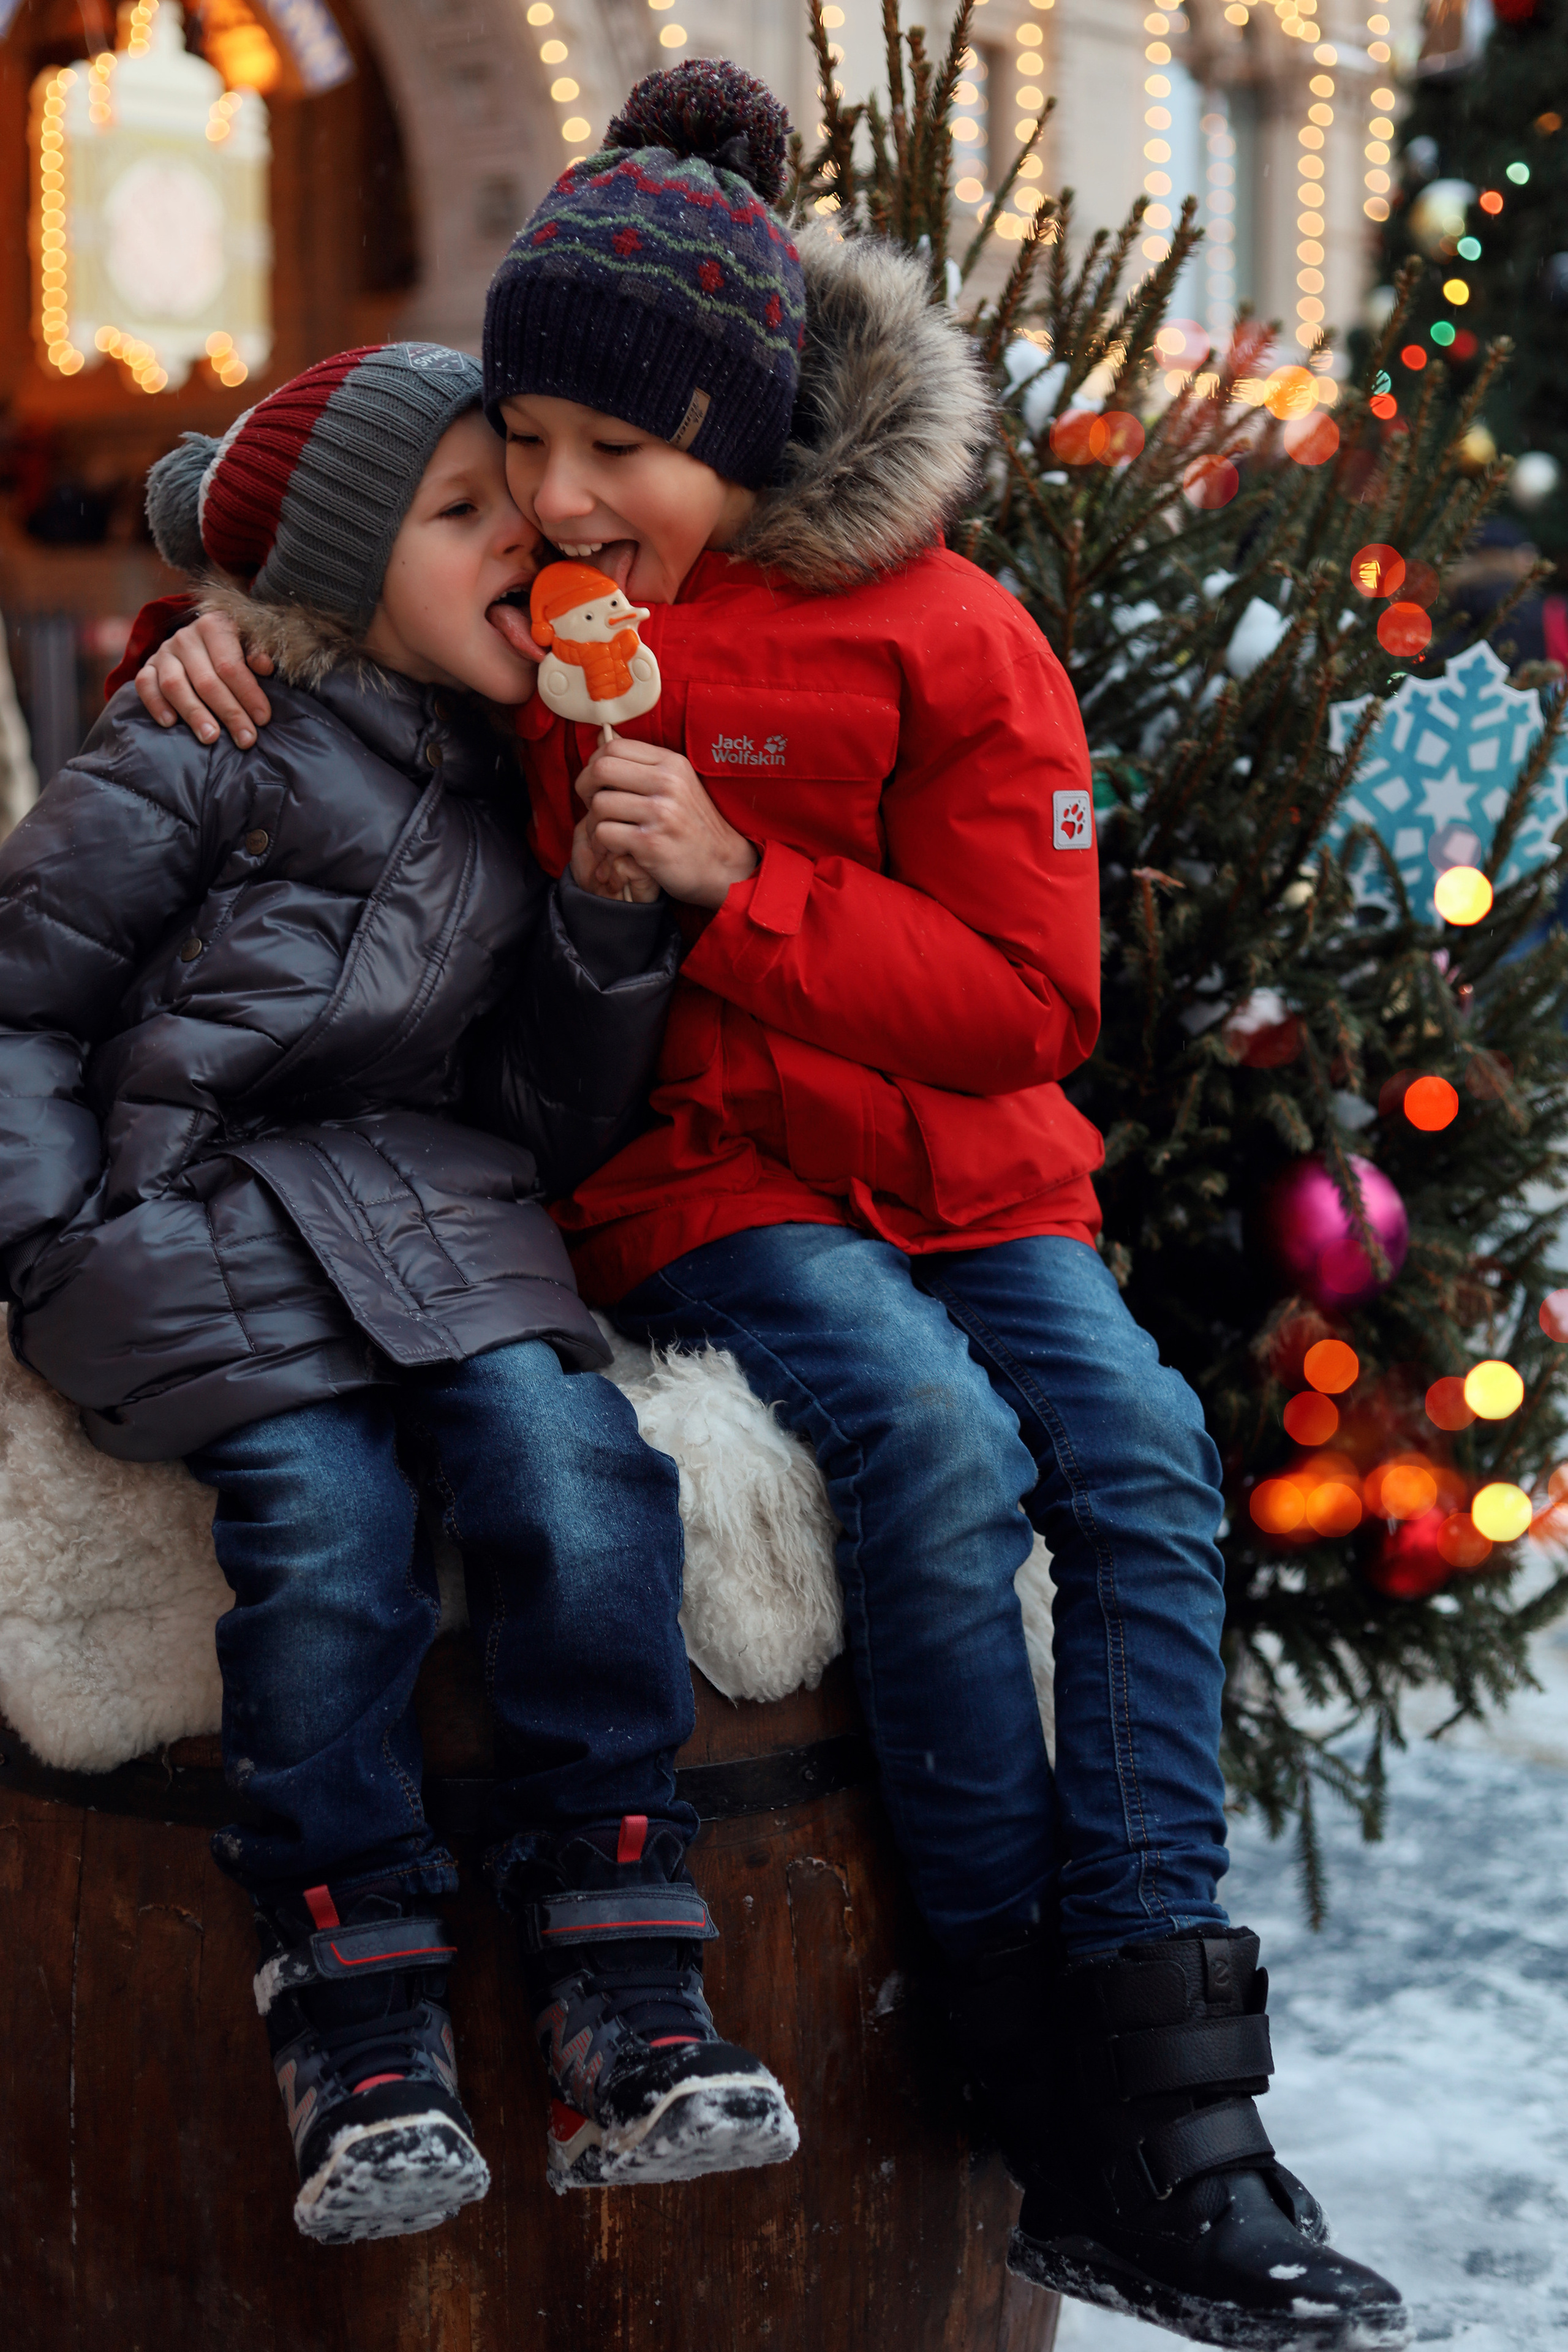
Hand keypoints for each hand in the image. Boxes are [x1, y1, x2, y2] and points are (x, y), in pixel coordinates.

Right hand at [136, 613, 273, 746]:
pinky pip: (145, 685)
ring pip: (175, 685)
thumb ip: (257, 652)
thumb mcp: (249, 643)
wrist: (199, 641)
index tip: (262, 719)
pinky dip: (156, 704)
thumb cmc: (232, 649)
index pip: (231, 665)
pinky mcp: (148, 666)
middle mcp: (185, 637)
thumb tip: (264, 666)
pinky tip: (170, 723)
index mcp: (214, 626)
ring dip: (194, 714)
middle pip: (206, 680)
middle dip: (229, 713)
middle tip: (245, 739)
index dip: (248, 694)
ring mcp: (164, 652)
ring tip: (211, 738)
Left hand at [576, 734, 757, 909]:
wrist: (723, 866)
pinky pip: (604, 833)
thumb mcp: (677, 784)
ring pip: (599, 804)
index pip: (613, 746)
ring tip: (607, 831)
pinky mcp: (650, 843)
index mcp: (671, 763)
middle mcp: (667, 782)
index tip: (599, 784)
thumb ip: (640, 764)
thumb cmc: (693, 826)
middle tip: (592, 805)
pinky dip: (603, 843)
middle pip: (601, 769)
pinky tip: (617, 848)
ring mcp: (660, 813)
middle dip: (585, 788)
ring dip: (593, 822)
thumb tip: (601, 739)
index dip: (594, 763)